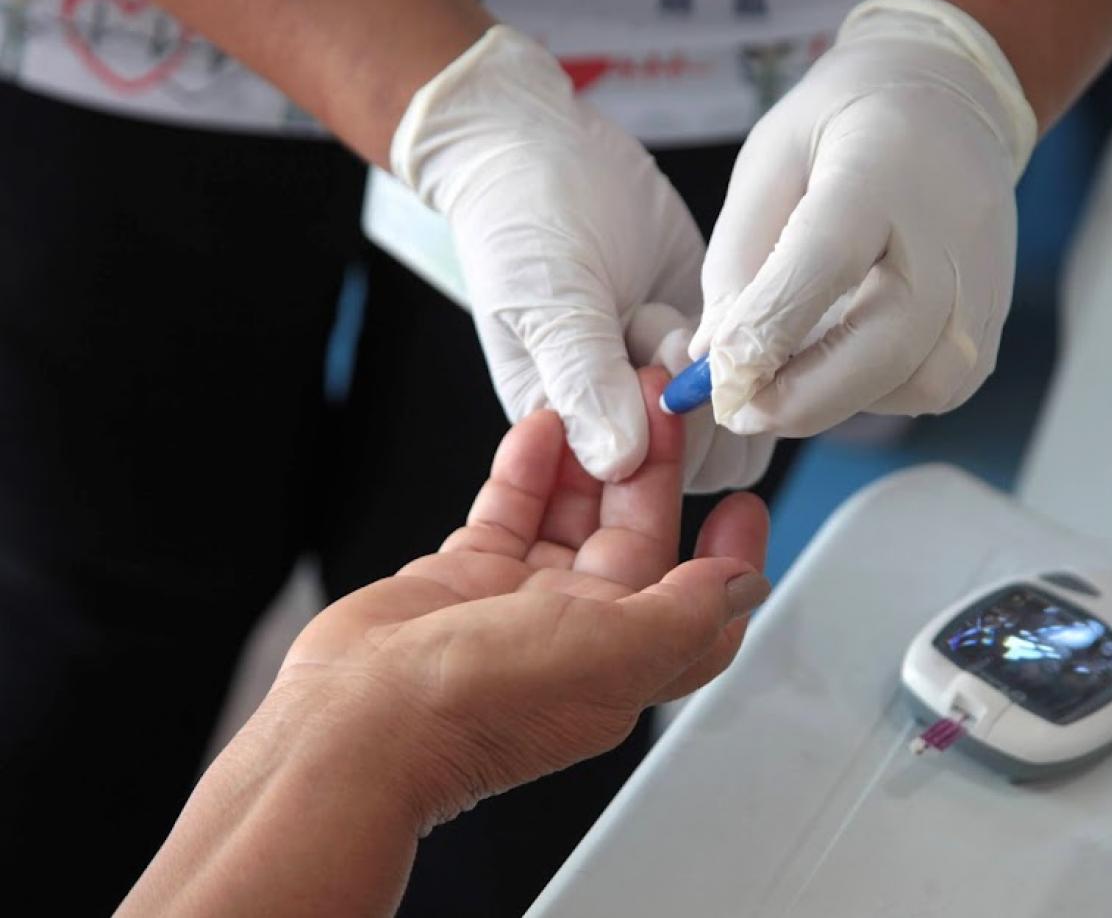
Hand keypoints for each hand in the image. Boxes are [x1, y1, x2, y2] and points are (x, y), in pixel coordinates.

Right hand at [271, 368, 770, 829]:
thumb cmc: (482, 703)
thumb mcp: (613, 653)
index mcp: (626, 662)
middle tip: (657, 402)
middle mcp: (577, 633)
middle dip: (651, 469)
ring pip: (571, 515)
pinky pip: (511, 510)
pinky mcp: (465, 579)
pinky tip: (541, 427)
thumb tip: (745, 587)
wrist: (360, 721)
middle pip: (634, 538)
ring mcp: (519, 604)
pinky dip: (529, 470)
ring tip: (601, 397)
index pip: (698, 605)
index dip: (727, 556)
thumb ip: (685, 613)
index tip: (742, 500)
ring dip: (589, 459)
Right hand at [391, 25, 770, 488]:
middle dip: (688, 402)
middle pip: (695, 464)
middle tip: (658, 327)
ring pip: (731, 421)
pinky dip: (739, 336)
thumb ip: (583, 382)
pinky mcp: (707, 339)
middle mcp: (621, 417)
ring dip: (712, 366)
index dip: (658, 445)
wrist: (546, 151)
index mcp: (565, 432)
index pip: (633, 485)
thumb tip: (617, 462)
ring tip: (666, 309)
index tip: (646, 376)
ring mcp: (669, 380)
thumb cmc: (520, 226)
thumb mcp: (546, 303)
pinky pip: (751, 366)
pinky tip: (700, 301)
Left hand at [692, 0, 1037, 435]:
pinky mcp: (991, 328)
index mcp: (882, 175)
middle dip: (798, 398)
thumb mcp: (769, 162)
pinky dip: (874, 394)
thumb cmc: (842, 130)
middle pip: (882, 349)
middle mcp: (948, 238)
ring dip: (836, 400)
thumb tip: (715, 359)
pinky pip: (930, 391)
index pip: (824, 266)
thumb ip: (736, 258)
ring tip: (790, 368)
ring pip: (909, 387)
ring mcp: (980, 289)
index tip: (716, 374)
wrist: (950, 105)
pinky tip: (842, 358)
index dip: (766, 329)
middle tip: (737, 409)